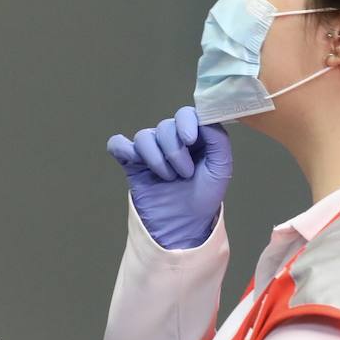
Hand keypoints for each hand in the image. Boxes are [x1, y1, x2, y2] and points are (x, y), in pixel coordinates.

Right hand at [106, 106, 232, 248]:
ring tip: (168, 178)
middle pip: (164, 127)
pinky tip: (135, 162)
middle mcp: (170, 140)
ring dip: (156, 158)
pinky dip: (124, 149)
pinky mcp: (131, 163)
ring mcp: (149, 151)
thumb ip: (218, 139)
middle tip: (183, 174)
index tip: (190, 140)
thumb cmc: (204, 197)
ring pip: (144, 137)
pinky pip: (118, 144)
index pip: (185, 114)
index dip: (186, 122)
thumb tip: (203, 119)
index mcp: (194, 136)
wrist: (184, 225)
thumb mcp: (221, 168)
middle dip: (174, 151)